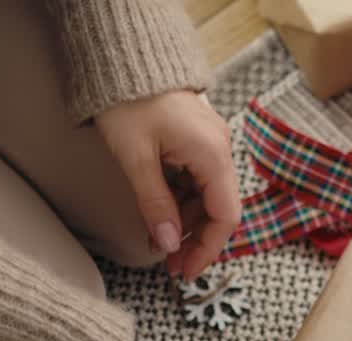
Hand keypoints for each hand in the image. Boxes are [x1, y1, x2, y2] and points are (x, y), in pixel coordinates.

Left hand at [96, 91, 240, 279]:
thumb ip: (155, 205)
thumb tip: (167, 245)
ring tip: (157, 243)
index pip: (225, 216)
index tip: (186, 271)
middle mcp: (220, 151)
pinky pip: (196, 182)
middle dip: (195, 240)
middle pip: (218, 210)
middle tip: (169, 265)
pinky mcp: (197, 142)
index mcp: (212, 155)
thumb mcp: (136, 159)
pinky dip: (180, 203)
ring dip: (185, 224)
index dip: (208, 249)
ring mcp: (210, 145)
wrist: (126, 59)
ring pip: (206, 198)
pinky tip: (159, 218)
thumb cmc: (130, 102)